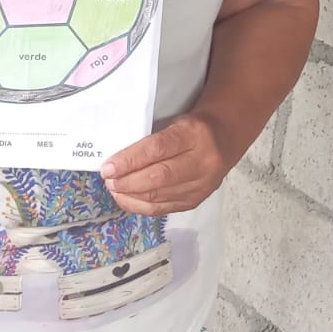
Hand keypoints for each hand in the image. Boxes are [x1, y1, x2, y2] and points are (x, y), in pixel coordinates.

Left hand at [100, 113, 227, 214]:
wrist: (224, 140)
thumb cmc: (191, 129)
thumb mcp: (174, 123)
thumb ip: (149, 139)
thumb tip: (116, 160)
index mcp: (194, 135)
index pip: (157, 149)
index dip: (129, 160)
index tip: (108, 166)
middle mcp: (201, 162)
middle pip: (158, 177)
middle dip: (127, 181)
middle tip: (108, 179)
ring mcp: (201, 185)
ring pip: (159, 196)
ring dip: (130, 195)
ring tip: (113, 188)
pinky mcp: (195, 200)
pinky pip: (162, 208)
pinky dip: (140, 205)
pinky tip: (126, 199)